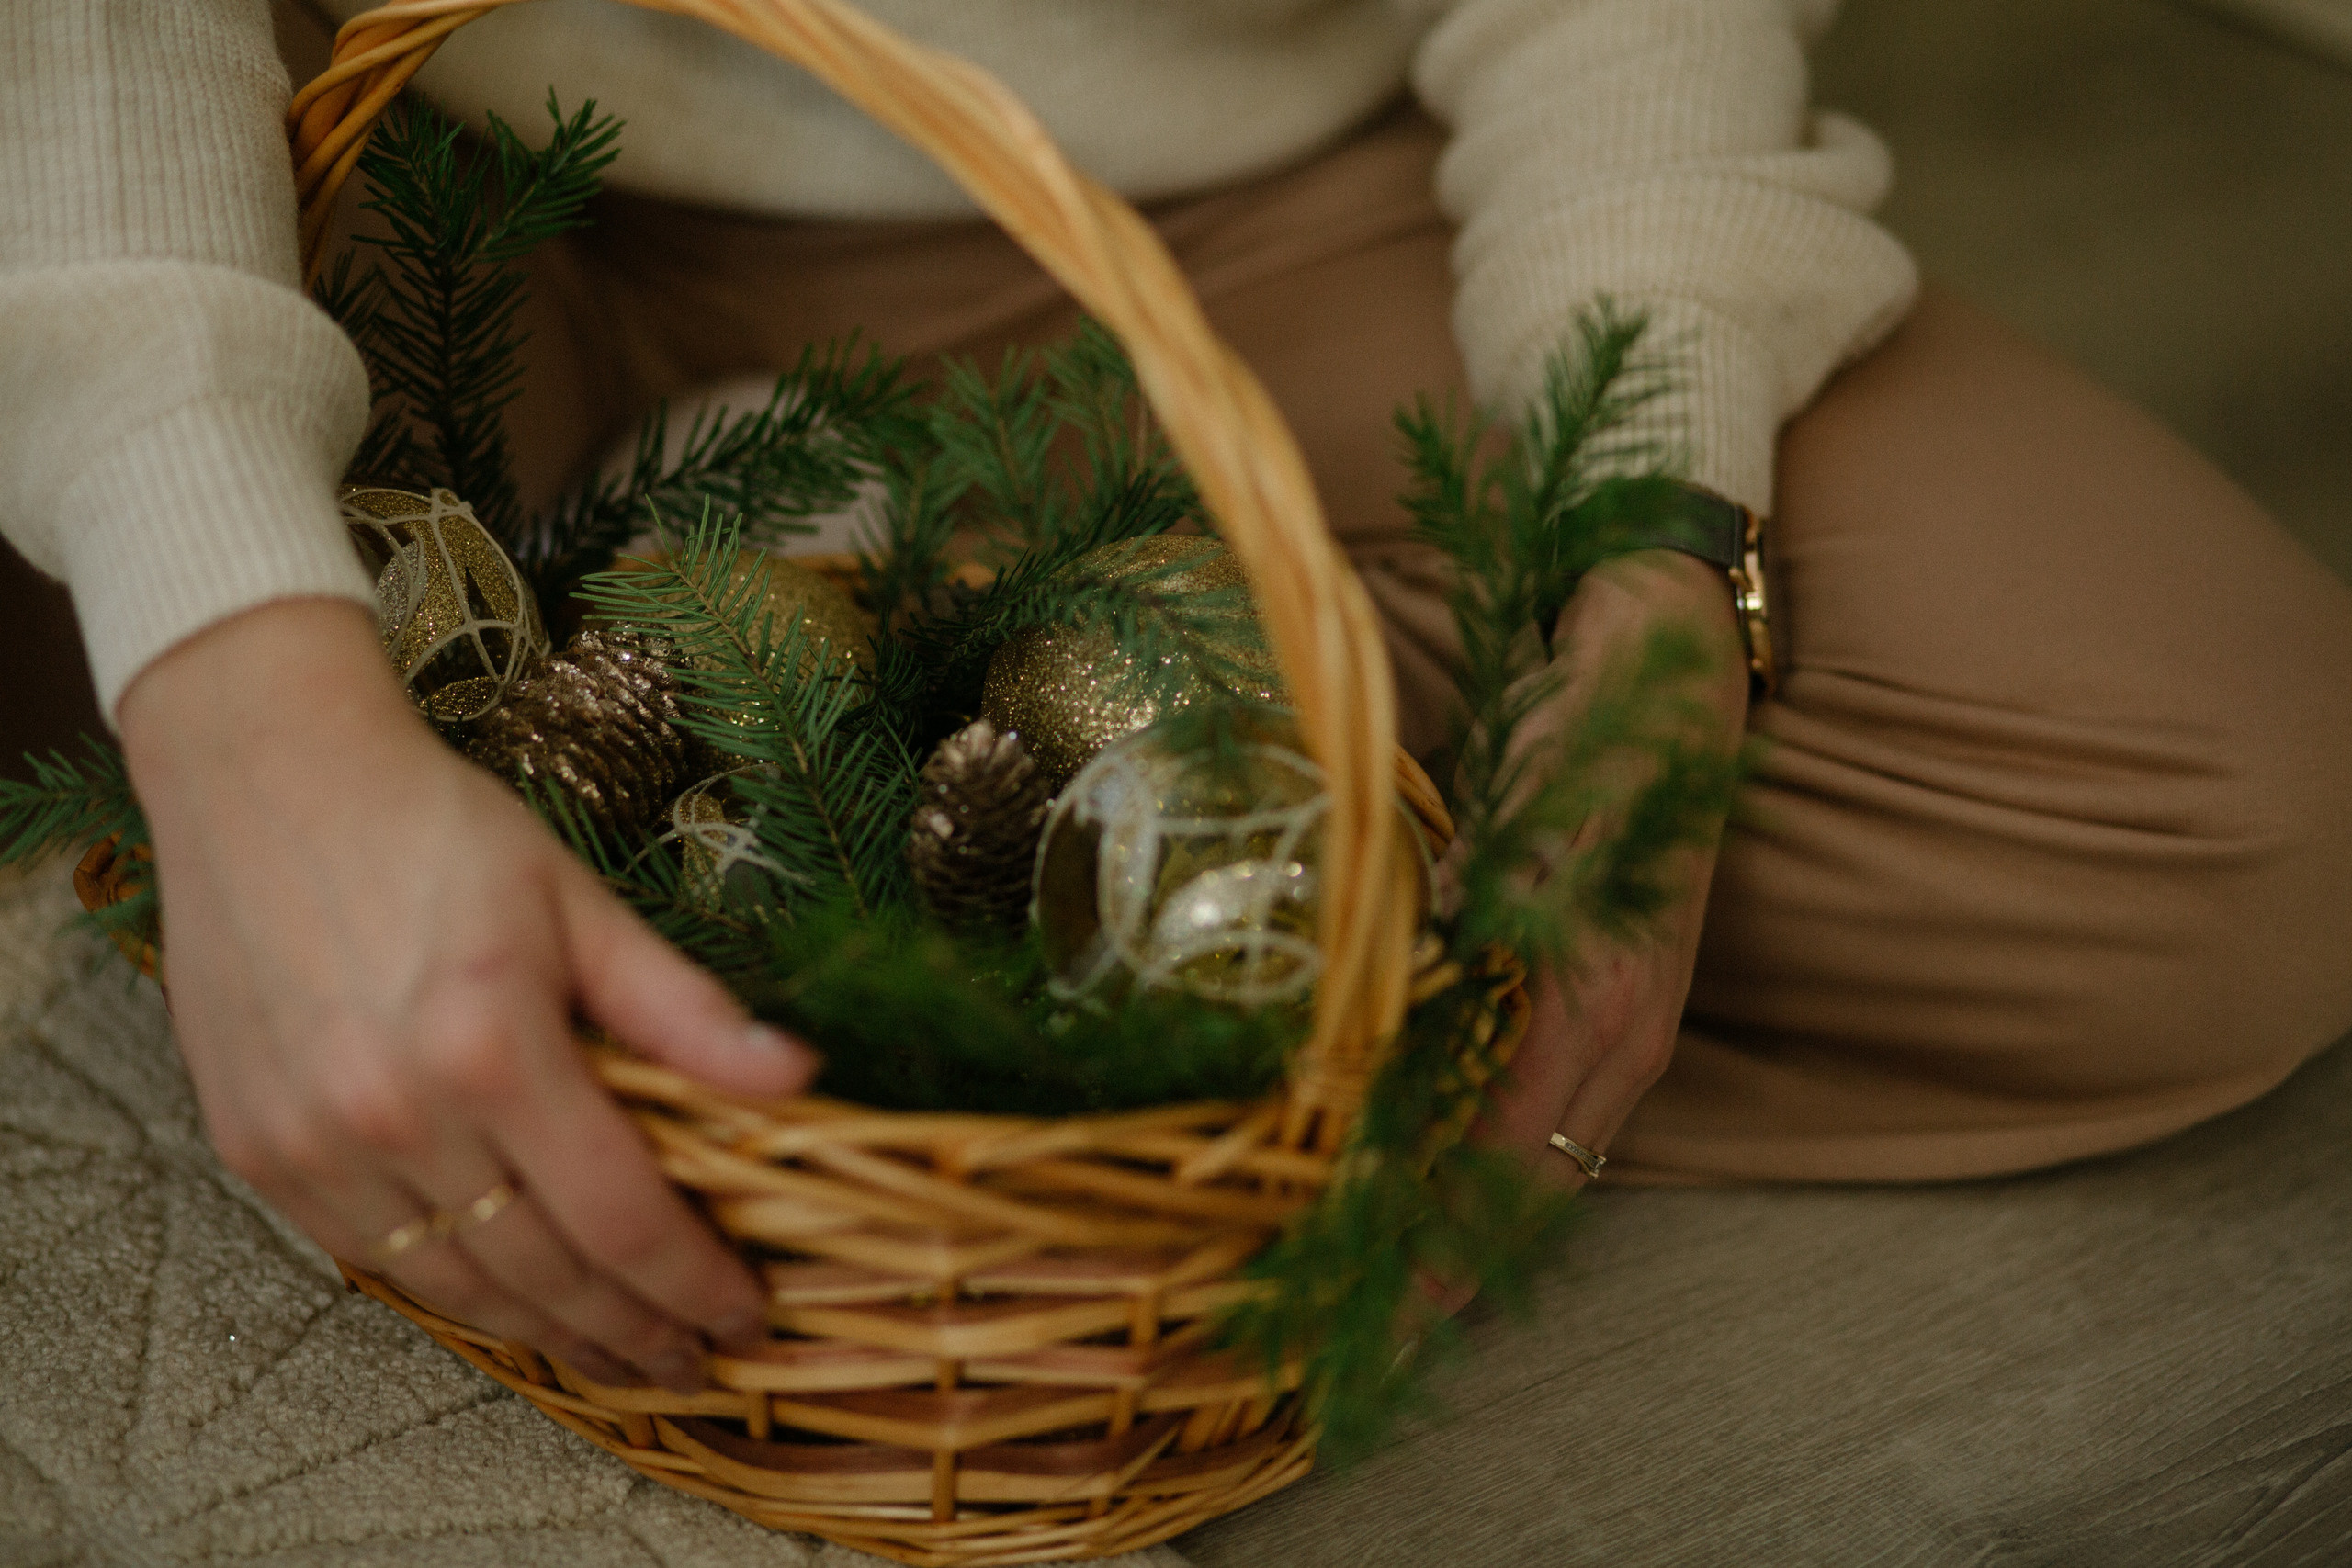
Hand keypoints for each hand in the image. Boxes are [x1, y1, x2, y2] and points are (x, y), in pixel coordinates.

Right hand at [119, 598, 818, 1391]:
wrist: (264, 776)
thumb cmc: (435, 829)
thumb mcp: (579, 902)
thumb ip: (684, 1007)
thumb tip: (801, 1079)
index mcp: (492, 1045)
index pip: (621, 1215)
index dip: (693, 1281)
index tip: (745, 1312)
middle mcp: (394, 1111)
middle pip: (544, 1272)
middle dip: (632, 1332)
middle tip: (694, 1362)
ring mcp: (314, 1142)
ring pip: (457, 1286)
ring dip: (549, 1336)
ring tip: (619, 1358)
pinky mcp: (257, 1151)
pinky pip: (374, 1261)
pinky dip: (453, 1294)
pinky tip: (513, 1305)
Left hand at [1430, 552, 1747, 1313]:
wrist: (1666, 668)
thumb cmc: (1580, 741)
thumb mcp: (1511, 839)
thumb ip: (1462, 939)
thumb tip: (1372, 1049)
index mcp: (1594, 1009)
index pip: (1496, 1169)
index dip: (1429, 1251)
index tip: (1363, 1321)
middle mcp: (1620, 1042)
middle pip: (1525, 1195)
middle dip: (1445, 1273)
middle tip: (1356, 1336)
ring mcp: (1627, 1031)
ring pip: (1542, 1168)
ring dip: (1468, 1233)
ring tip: (1384, 1289)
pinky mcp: (1617, 1009)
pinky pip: (1552, 1119)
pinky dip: (1495, 1172)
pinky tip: (1439, 1190)